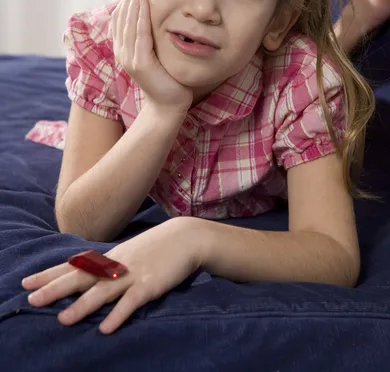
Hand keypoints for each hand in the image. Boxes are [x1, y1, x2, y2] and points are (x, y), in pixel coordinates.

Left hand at [22, 218, 202, 333]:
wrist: (186, 237)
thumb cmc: (156, 247)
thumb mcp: (129, 253)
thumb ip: (109, 264)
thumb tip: (89, 274)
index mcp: (109, 258)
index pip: (74, 266)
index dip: (50, 274)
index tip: (26, 282)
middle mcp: (116, 265)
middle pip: (81, 277)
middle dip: (55, 289)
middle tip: (31, 299)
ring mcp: (132, 274)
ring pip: (103, 291)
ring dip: (82, 305)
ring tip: (63, 320)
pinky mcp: (150, 285)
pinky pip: (131, 302)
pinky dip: (118, 314)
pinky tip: (106, 328)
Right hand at [112, 0, 192, 112]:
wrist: (169, 104)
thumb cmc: (167, 76)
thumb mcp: (156, 50)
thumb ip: (151, 33)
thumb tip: (154, 11)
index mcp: (124, 46)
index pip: (122, 13)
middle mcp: (122, 50)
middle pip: (123, 13)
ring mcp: (129, 58)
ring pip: (129, 22)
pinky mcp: (140, 64)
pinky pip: (139, 36)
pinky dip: (139, 18)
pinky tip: (143, 3)